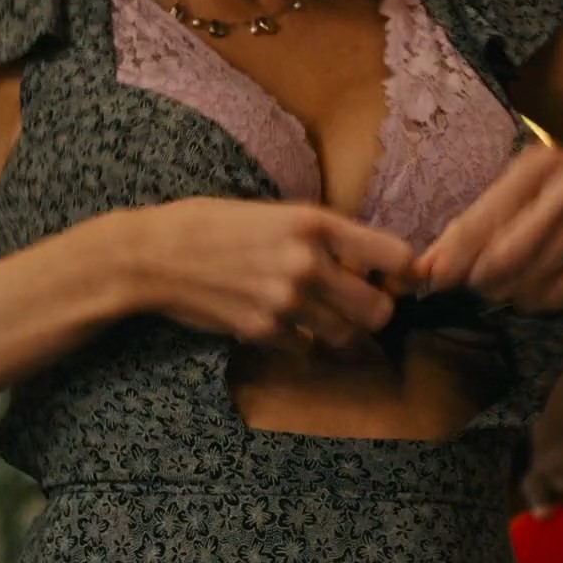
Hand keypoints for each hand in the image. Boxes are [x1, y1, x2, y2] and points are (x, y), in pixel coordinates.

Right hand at [121, 199, 416, 350]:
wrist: (158, 255)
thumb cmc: (216, 225)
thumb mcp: (277, 214)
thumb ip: (324, 237)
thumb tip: (368, 264)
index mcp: (316, 224)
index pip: (395, 257)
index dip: (404, 274)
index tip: (395, 280)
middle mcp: (308, 262)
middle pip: (380, 310)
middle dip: (374, 311)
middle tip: (356, 304)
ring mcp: (286, 300)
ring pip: (346, 335)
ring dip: (337, 330)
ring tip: (314, 314)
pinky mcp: (263, 330)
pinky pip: (306, 349)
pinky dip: (300, 342)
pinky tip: (280, 323)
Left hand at [420, 146, 562, 312]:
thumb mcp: (535, 194)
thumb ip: (486, 224)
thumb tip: (427, 267)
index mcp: (538, 163)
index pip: (483, 214)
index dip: (453, 252)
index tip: (428, 277)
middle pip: (506, 249)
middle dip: (482, 278)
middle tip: (477, 289)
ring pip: (538, 271)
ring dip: (513, 292)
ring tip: (506, 294)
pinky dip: (547, 298)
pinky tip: (535, 299)